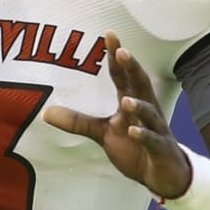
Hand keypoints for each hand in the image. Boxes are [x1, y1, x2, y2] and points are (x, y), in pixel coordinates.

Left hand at [41, 31, 190, 199]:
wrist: (163, 174)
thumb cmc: (136, 149)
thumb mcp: (103, 134)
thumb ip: (79, 122)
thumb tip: (46, 113)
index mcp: (132, 104)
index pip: (124, 76)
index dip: (116, 57)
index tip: (109, 35)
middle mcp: (146, 112)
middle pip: (140, 86)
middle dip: (132, 68)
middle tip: (122, 52)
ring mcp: (156, 130)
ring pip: (149, 114)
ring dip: (138, 106)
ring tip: (126, 100)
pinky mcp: (160, 149)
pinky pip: (152, 140)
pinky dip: (144, 135)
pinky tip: (134, 131)